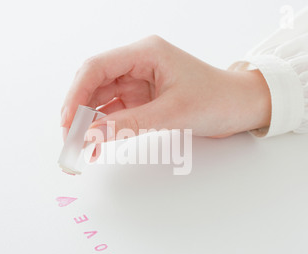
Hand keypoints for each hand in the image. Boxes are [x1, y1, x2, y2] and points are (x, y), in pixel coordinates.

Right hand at [61, 35, 270, 140]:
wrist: (240, 107)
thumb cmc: (216, 99)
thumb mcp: (171, 113)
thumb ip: (128, 124)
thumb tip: (90, 136)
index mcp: (145, 53)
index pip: (97, 67)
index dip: (76, 94)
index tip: (67, 121)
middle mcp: (138, 64)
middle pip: (94, 84)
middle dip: (78, 112)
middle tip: (69, 140)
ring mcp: (139, 83)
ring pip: (102, 100)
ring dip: (89, 123)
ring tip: (80, 147)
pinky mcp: (143, 99)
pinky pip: (116, 112)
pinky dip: (105, 128)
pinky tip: (97, 143)